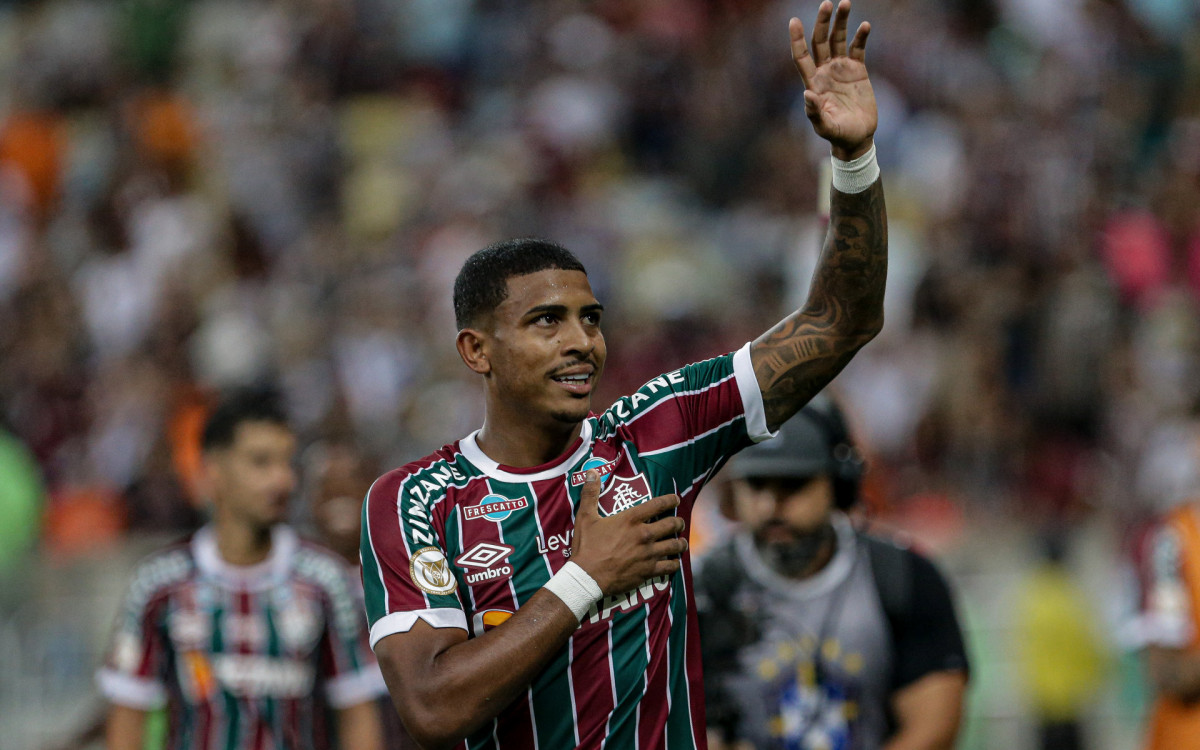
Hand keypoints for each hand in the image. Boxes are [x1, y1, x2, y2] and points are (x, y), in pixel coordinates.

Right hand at [570, 471, 687, 595]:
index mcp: (631, 519)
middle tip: (679, 522)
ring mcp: (649, 554)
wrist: (587, 577)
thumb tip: (592, 472)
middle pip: (672, 524)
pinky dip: (674, 563)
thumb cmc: (586, 546)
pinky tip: (674, 562)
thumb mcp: (585, 517)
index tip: (675, 499)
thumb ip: (590, 494)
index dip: (670, 500)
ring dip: (681, 543)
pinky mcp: (649, 571)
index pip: (658, 504)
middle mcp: (644, 534)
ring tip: (682, 542)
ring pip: (675, 546)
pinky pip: (670, 566)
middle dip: (678, 522)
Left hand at [790, 0, 876, 159]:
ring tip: (845, 3)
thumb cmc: (838, 134)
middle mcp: (824, 72)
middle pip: (820, 41)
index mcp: (813, 82)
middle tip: (827, 3)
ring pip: (838, 40)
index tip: (793, 20)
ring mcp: (840, 69)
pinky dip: (860, 36)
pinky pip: (857, 48)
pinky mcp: (857, 70)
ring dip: (841, 22)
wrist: (857, 137)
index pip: (801, 56)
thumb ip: (814, 112)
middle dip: (822, 22)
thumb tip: (806, 94)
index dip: (796, 39)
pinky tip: (865, 26)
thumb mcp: (825, 127)